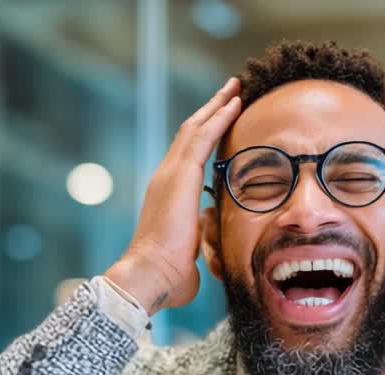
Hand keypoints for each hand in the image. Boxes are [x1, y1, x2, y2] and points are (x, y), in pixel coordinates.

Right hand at [105, 77, 241, 313]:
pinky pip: (202, 137)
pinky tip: (234, 103)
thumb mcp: (192, 252)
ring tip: (234, 88)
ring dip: (216, 106)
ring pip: (195, 128)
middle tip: (230, 91)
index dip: (205, 135)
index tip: (221, 120)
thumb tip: (211, 239)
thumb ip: (202, 239)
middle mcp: (165, 178)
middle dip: (211, 111)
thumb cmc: (169, 276)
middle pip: (190, 133)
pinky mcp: (180, 175)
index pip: (188, 156)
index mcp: (168, 195)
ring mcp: (170, 174)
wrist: (150, 276)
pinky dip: (219, 118)